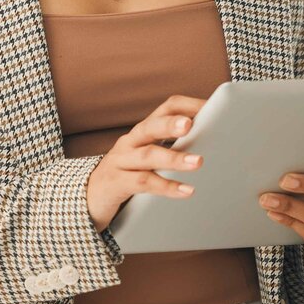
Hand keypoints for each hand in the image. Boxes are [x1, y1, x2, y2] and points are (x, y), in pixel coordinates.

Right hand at [86, 95, 208, 231]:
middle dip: (171, 124)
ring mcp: (120, 161)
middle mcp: (130, 141)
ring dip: (174, 158)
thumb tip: (215, 145)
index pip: (166, 108)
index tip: (213, 107)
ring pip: (148, 155)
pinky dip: (166, 186)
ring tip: (198, 162)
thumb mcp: (148, 158)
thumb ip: (173, 149)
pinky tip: (185, 190)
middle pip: (151, 126)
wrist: (88, 198)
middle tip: (191, 125)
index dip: (189, 105)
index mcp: (143, 131)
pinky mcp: (116, 183)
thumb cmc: (127, 176)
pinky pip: (142, 183)